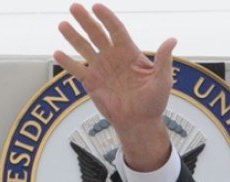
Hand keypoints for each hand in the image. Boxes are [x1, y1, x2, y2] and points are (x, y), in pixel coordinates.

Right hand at [54, 3, 176, 170]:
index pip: (116, 30)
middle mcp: (113, 57)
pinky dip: (67, 62)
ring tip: (63, 24)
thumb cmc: (154, 102)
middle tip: (75, 7)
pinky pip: (77, 69)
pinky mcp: (91, 82)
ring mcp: (101, 68)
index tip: (97, 7)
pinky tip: (57, 53)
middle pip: (97, 34)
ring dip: (73, 36)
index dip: (107, 18)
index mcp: (130, 53)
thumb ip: (164, 60)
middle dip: (86, 21)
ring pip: (84, 48)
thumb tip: (172, 39)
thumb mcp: (162, 80)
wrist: (140, 123)